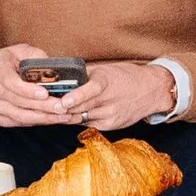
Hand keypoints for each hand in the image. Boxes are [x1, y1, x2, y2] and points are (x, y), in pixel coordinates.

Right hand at [0, 44, 74, 127]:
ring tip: (62, 116)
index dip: (28, 90)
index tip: (45, 93)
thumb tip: (53, 67)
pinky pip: (17, 122)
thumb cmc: (0, 63)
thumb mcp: (16, 51)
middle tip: (63, 108)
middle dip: (43, 107)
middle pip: (19, 102)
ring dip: (42, 118)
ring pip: (19, 116)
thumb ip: (34, 55)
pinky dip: (34, 122)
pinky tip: (49, 119)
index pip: (11, 82)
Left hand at [62, 61, 176, 131]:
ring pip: (81, 118)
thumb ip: (85, 75)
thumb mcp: (106, 70)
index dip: (74, 97)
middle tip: (45, 107)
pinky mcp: (111, 125)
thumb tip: (61, 76)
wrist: (151, 91)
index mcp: (107, 82)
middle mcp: (109, 100)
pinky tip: (70, 116)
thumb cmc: (126, 77)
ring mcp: (110, 115)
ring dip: (67, 115)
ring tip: (51, 112)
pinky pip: (88, 123)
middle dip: (62, 109)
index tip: (62, 102)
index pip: (89, 91)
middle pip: (80, 108)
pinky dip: (78, 119)